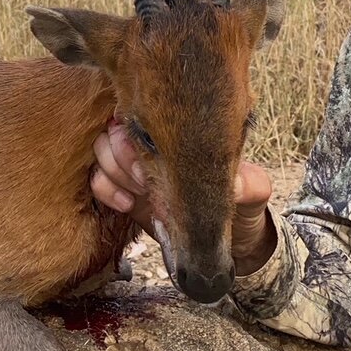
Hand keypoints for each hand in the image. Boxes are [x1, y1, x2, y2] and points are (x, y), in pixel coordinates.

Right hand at [90, 119, 277, 275]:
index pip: (146, 111)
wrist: (230, 239)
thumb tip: (233, 184)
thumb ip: (249, 185)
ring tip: (138, 194)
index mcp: (182, 132)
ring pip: (101, 150)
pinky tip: (128, 205)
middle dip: (122, 155)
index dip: (139, 132)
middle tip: (144, 182)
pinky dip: (105, 189)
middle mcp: (155, 142)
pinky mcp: (125, 189)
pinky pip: (96, 179)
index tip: (153, 162)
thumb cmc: (243, 204)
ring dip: (113, 171)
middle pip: (114, 128)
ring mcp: (137, 165)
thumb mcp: (254, 193)